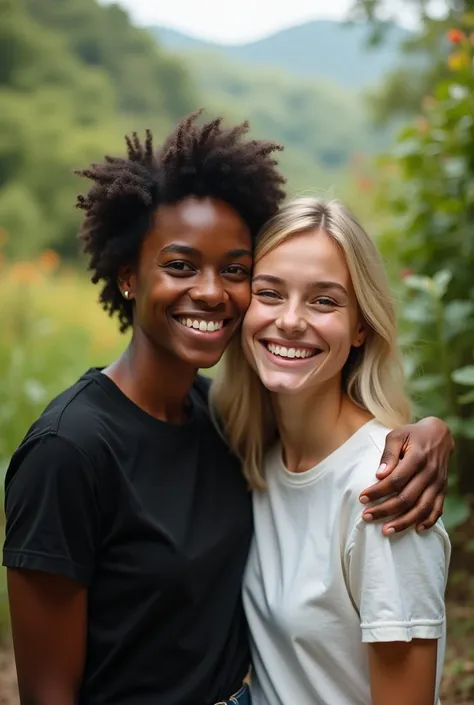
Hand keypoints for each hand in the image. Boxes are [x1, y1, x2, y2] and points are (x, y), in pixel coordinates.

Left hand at [359, 417, 453, 535]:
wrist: (440, 435)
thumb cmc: (412, 435)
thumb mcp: (397, 435)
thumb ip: (388, 454)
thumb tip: (379, 475)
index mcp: (418, 458)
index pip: (396, 480)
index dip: (378, 491)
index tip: (362, 498)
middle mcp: (430, 473)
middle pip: (406, 498)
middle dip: (385, 510)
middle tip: (366, 517)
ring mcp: (438, 483)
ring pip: (421, 508)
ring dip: (403, 522)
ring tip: (386, 531)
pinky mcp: (443, 489)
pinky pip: (438, 509)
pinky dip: (428, 522)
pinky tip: (415, 530)